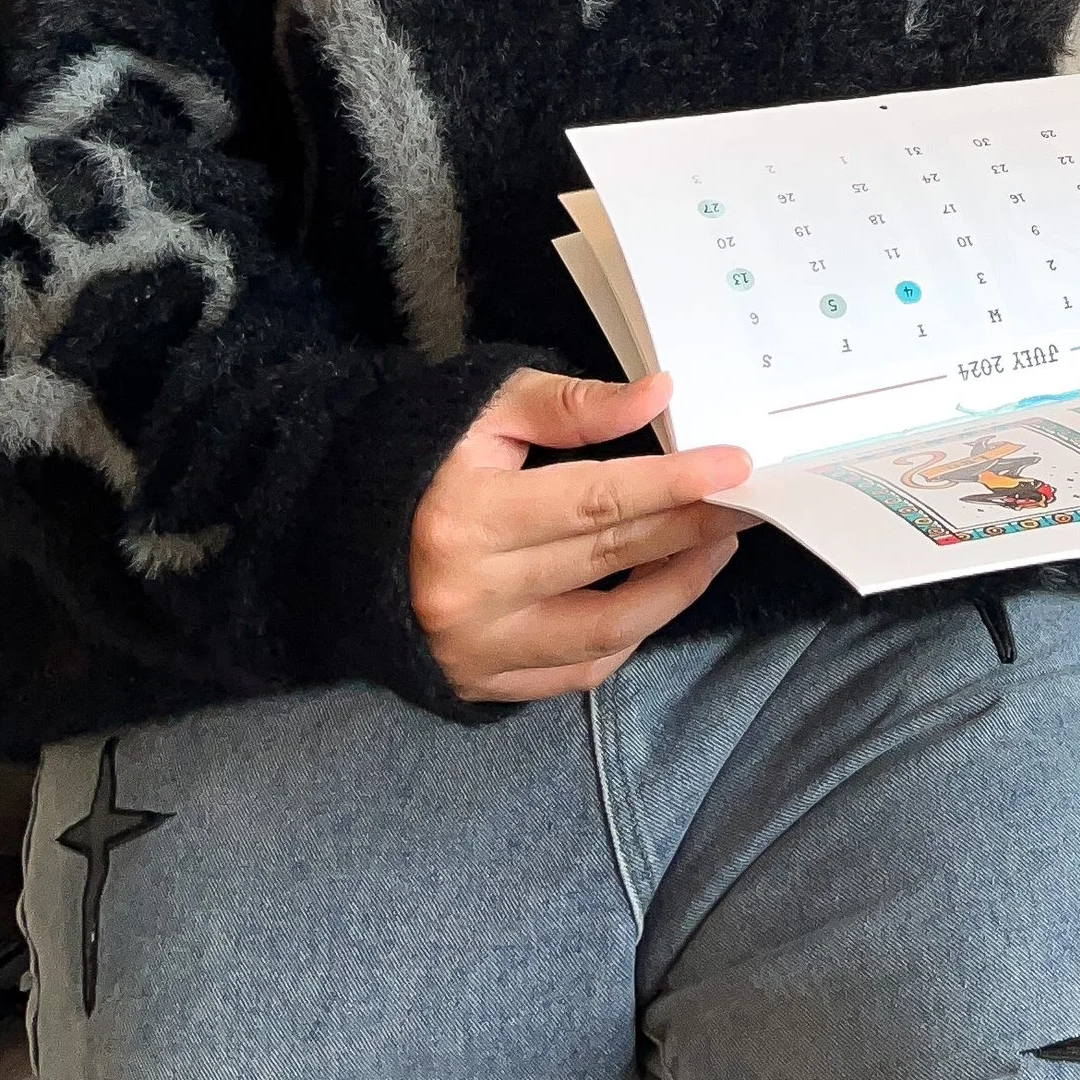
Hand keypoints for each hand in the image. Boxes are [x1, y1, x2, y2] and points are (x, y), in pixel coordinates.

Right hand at [409, 370, 752, 703]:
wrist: (332, 537)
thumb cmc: (417, 459)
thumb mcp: (482, 410)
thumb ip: (569, 405)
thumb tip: (656, 395)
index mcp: (466, 517)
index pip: (595, 500)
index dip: (672, 482)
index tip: (736, 465)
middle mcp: (471, 594)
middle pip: (610, 558)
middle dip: (691, 526)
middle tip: (747, 499)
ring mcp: (477, 649)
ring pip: (607, 629)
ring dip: (675, 587)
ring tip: (715, 544)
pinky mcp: (480, 684)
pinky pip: (578, 671)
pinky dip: (629, 633)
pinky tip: (659, 590)